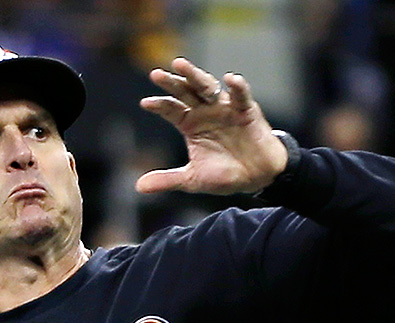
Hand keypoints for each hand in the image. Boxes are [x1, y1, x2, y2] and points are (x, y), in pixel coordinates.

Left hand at [136, 59, 288, 195]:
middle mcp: (205, 111)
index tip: (145, 104)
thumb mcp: (192, 179)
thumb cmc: (225, 175)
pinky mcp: (246, 110)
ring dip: (194, 75)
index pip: (170, 109)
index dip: (159, 105)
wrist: (256, 178)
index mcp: (190, 123)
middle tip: (155, 74)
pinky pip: (241, 95)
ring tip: (179, 65)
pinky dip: (237, 86)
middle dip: (171, 83)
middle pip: (185, 92)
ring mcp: (225, 108)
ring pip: (207, 86)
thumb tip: (138, 186)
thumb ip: (167, 179)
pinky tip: (230, 78)